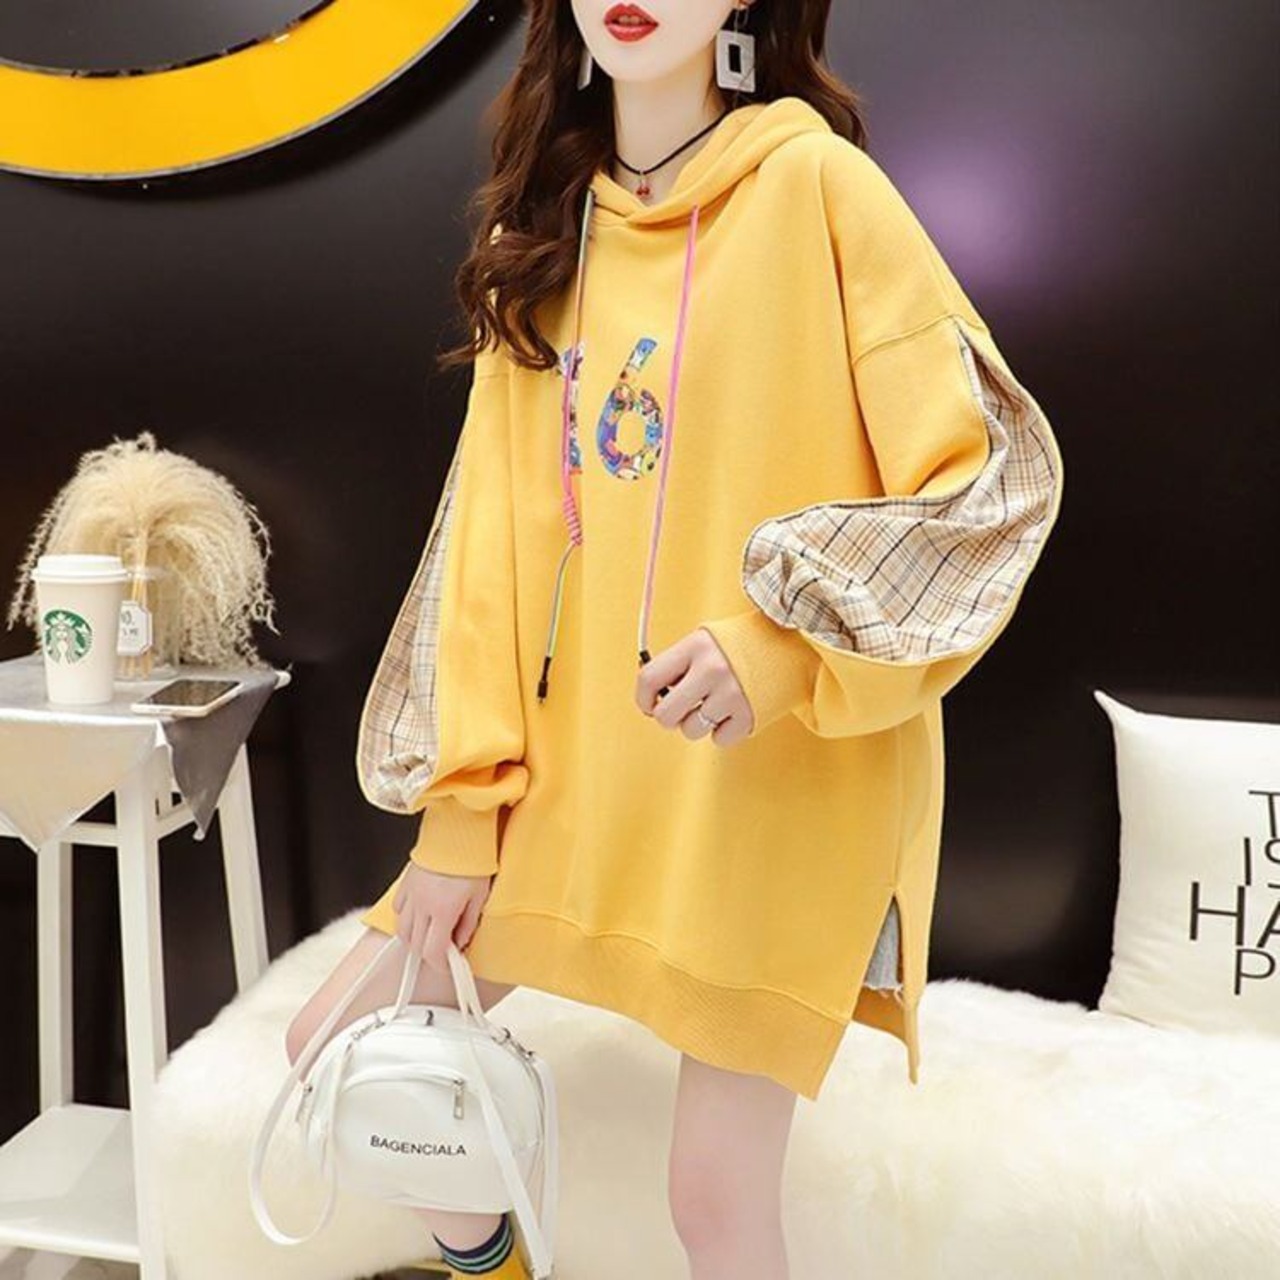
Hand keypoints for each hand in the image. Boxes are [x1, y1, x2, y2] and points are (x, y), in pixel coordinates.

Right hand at [391, 861, 491, 972]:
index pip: (433, 952)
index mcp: (443, 911)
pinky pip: (398, 909)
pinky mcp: (406, 883)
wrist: (457, 831)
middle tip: (444, 950)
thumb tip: (460, 943)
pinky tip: (418, 916)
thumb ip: (468, 923)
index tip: (449, 965)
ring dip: (414, 940)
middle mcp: (422, 906)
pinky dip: (405, 919)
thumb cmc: (474, 861)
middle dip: (428, 954)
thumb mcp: (480, 896)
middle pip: (415, 945)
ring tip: (430, 936)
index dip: (441, 965)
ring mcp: (411, 894)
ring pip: (402, 930)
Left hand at [634, 626, 753, 746]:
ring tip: (713, 706)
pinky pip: (719, 740)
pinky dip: (723, 731)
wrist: (792, 647)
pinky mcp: (749, 715)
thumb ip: (679, 664)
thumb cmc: (742, 646)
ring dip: (697, 724)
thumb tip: (652, 699)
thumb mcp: (706, 641)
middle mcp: (711, 670)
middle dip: (669, 717)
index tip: (650, 705)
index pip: (649, 679)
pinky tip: (732, 712)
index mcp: (695, 647)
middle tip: (681, 710)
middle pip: (665, 715)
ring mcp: (731, 695)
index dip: (643, 698)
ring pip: (691, 730)